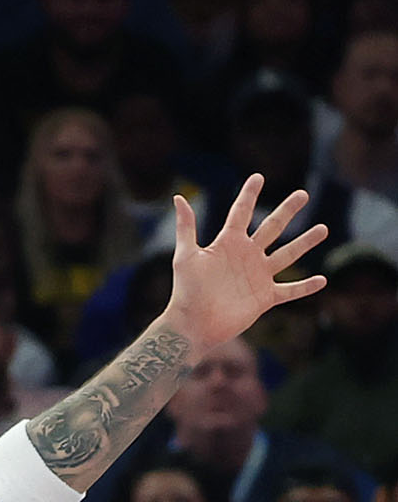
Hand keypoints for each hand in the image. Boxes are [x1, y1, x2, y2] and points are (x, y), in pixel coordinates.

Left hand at [166, 175, 329, 347]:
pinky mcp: (265, 298)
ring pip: (288, 255)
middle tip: (303, 194)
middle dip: (287, 211)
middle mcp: (246, 256)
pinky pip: (290, 290)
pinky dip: (306, 286)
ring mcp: (258, 276)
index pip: (241, 213)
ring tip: (323, 229)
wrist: (193, 325)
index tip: (258, 177)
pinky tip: (322, 280)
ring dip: (305, 243)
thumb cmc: (186, 291)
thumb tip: (178, 197)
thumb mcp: (185, 256)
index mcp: (228, 243)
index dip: (249, 195)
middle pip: (272, 228)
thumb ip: (186, 227)